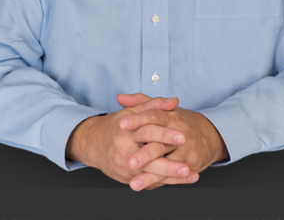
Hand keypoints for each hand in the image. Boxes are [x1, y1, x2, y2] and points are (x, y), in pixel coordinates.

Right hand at [64, 94, 189, 187]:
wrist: (93, 144)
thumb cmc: (117, 126)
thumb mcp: (133, 112)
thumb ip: (154, 105)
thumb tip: (174, 101)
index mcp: (126, 132)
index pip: (147, 133)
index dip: (165, 135)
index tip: (183, 137)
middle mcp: (124, 152)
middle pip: (149, 160)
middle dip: (169, 165)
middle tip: (186, 166)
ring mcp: (125, 168)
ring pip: (151, 174)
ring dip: (172, 176)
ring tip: (191, 174)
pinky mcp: (127, 178)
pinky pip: (149, 182)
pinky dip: (167, 181)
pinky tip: (184, 179)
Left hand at [115, 93, 228, 190]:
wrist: (210, 135)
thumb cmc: (180, 124)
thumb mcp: (164, 110)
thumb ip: (141, 103)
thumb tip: (120, 98)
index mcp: (171, 117)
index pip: (154, 116)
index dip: (138, 120)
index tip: (122, 124)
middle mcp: (179, 132)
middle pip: (160, 142)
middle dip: (144, 154)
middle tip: (129, 162)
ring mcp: (186, 149)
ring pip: (166, 162)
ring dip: (150, 174)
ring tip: (134, 182)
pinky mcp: (191, 163)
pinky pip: (174, 174)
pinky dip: (161, 181)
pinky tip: (147, 187)